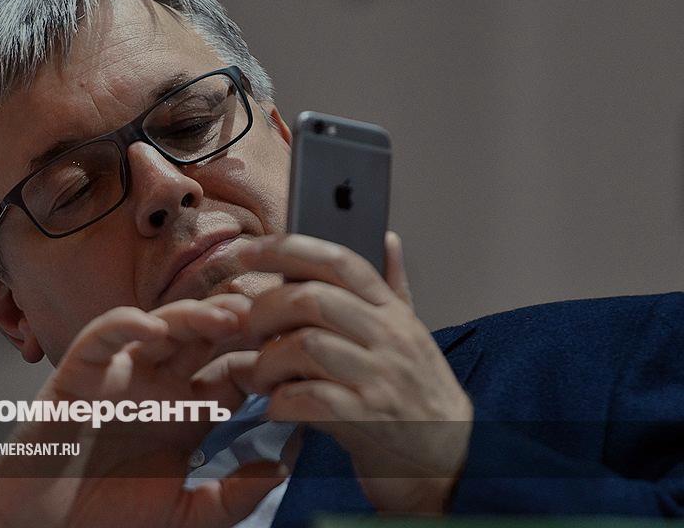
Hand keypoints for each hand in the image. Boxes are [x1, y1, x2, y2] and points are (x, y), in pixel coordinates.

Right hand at [0, 295, 286, 527]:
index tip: (295, 363)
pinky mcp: (80, 372)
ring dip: (193, 314)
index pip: (235, 373)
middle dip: (237, 325)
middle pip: (206, 339)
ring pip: (163, 326)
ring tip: (225, 316)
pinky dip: (125, 324)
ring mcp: (121, 374)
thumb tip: (282, 467)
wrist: (43, 527)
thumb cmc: (109, 517)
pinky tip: (154, 327)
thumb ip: (232, 497)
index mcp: (188, 412)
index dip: (264, 364)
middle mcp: (160, 385)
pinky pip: (103, 336)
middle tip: (270, 318)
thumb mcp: (185, 514)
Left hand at [224, 232, 472, 512]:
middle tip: (249, 329)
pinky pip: (308, 399)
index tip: (249, 250)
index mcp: (393, 314)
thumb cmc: (421, 399)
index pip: (340, 261)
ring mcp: (378, 380)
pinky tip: (278, 407)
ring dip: (267, 361)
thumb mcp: (413, 336)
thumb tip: (387, 238)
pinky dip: (281, 402)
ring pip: (304, 346)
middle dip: (265, 309)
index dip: (288, 248)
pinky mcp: (365, 420)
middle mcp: (388, 339)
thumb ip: (395, 287)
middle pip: (312, 299)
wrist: (451, 462)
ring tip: (262, 376)